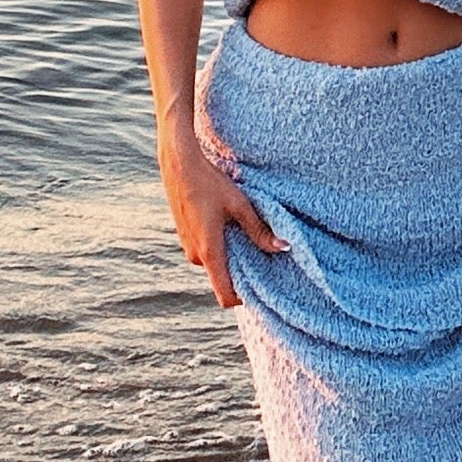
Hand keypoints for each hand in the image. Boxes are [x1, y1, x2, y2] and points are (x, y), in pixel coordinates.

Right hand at [161, 114, 280, 309]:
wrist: (178, 164)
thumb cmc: (209, 182)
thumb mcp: (239, 205)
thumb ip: (259, 230)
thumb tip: (283, 248)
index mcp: (209, 252)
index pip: (224, 295)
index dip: (243, 298)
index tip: (261, 285)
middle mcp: (195, 255)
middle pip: (222, 278)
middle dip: (240, 270)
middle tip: (259, 252)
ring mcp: (187, 245)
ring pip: (214, 262)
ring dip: (229, 254)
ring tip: (243, 232)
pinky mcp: (185, 235)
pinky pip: (206, 250)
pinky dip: (219, 245)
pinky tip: (228, 223)